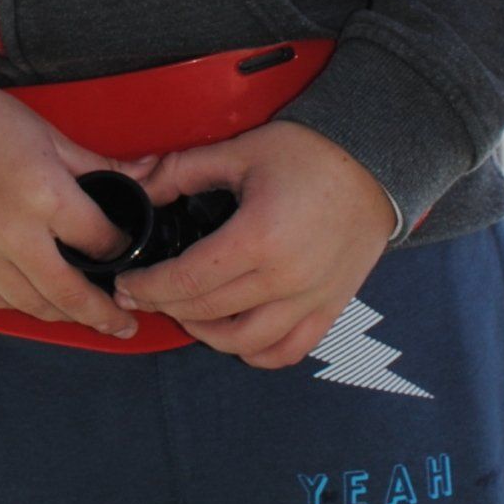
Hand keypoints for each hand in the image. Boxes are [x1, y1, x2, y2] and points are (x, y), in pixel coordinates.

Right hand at [0, 74, 141, 339]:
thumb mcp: (51, 137)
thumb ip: (102, 166)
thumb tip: (150, 176)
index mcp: (45, 195)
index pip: (100, 242)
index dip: (120, 250)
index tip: (126, 252)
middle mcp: (14, 233)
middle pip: (69, 294)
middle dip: (103, 315)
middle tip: (124, 324)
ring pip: (32, 305)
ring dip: (63, 316)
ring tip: (84, 316)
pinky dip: (20, 305)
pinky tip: (36, 300)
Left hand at [114, 119, 396, 367]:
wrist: (375, 162)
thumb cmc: (310, 153)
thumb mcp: (240, 151)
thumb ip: (183, 171)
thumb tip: (139, 186)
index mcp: (258, 238)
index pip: (188, 281)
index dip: (149, 287)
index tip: (128, 284)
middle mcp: (285, 278)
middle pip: (209, 313)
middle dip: (166, 307)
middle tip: (145, 295)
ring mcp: (311, 299)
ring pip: (246, 344)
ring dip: (207, 335)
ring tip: (187, 313)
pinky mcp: (330, 308)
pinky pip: (288, 351)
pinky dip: (256, 352)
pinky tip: (236, 334)